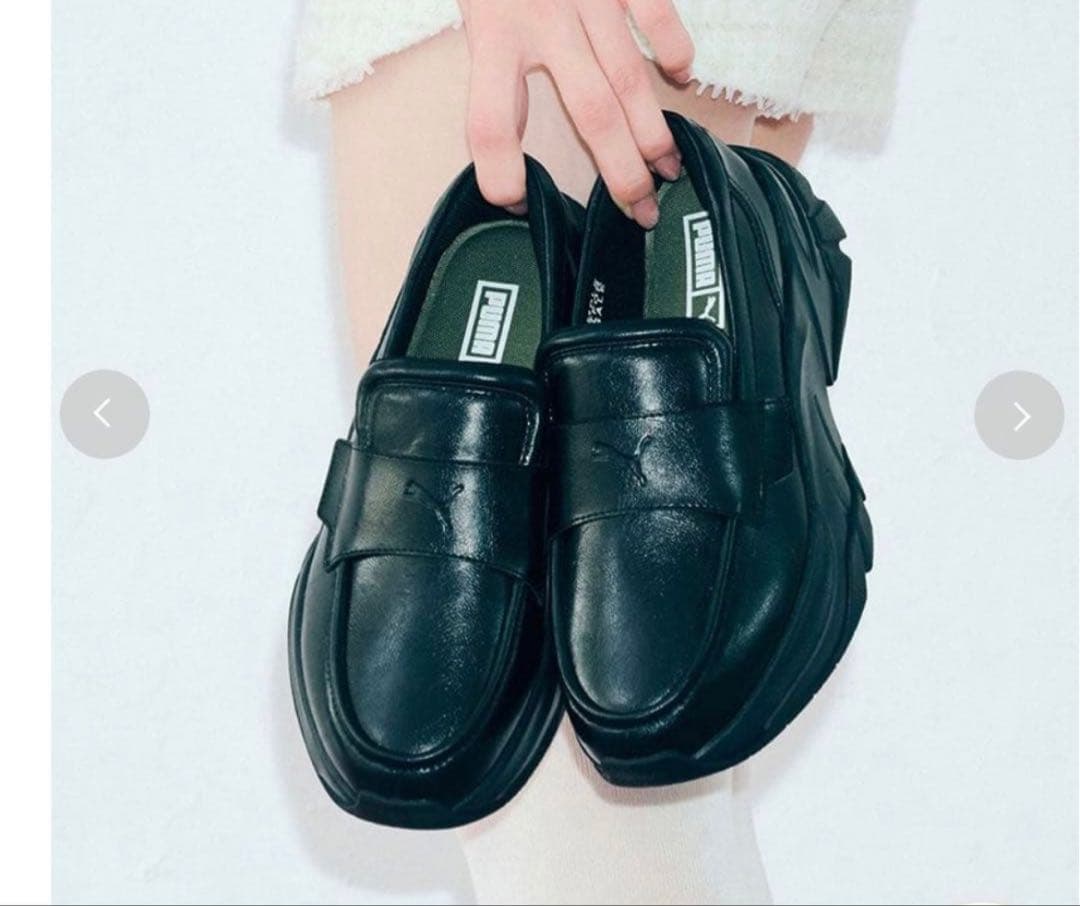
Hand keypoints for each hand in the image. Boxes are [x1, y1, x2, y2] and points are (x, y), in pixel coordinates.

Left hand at [458, 0, 694, 227]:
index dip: (501, 172)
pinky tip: (680, 76)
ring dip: (654, 130)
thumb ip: (493, 70)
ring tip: (668, 170)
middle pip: (588, 112)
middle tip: (639, 213)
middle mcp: (541, 17)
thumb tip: (509, 144)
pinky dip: (672, 47)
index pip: (489, 122)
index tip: (515, 202)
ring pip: (628, 76)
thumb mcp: (475, 13)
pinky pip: (655, 11)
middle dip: (620, 171)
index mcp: (492, 33)